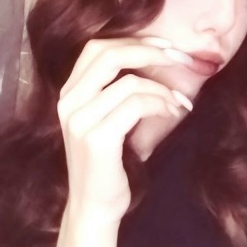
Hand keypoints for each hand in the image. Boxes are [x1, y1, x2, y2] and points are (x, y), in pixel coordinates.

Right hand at [57, 37, 192, 223]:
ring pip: (129, 82)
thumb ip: (121, 89)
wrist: (95, 206)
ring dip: (161, 89)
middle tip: (178, 58)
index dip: (132, 41)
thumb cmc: (109, 161)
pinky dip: (159, 104)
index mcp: (70, 93)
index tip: (163, 47)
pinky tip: (170, 113)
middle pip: (108, 54)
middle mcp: (68, 102)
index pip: (96, 49)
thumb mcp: (110, 118)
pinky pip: (135, 104)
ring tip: (176, 103)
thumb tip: (161, 59)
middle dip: (149, 51)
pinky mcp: (97, 138)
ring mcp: (79, 120)